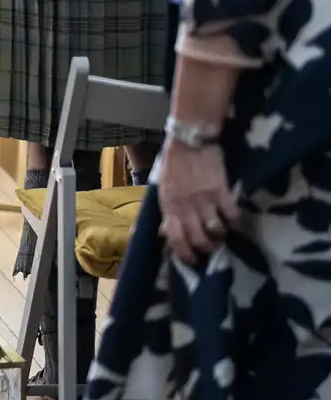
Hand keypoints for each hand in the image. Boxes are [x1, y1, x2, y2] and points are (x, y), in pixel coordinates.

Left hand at [156, 137, 238, 264]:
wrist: (189, 139)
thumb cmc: (174, 163)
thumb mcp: (164, 187)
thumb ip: (168, 209)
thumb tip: (168, 232)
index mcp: (169, 205)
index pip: (175, 238)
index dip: (184, 253)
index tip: (192, 260)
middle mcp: (185, 206)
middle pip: (198, 239)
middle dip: (206, 248)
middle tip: (211, 246)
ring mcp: (203, 199)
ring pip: (216, 230)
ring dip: (221, 235)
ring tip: (222, 232)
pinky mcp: (221, 190)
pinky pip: (232, 215)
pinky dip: (235, 221)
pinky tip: (235, 220)